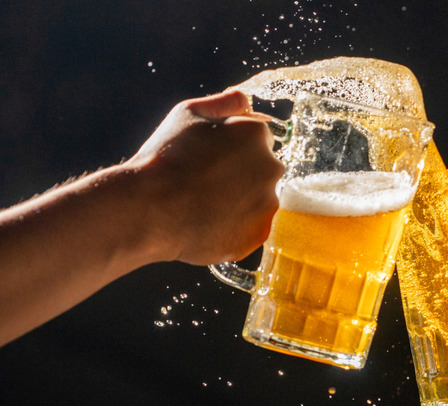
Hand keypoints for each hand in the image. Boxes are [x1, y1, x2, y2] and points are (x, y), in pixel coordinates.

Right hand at [124, 91, 284, 264]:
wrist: (149, 209)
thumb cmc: (165, 158)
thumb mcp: (188, 113)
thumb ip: (224, 103)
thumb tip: (246, 101)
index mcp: (257, 135)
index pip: (256, 139)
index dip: (232, 147)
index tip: (210, 158)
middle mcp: (271, 168)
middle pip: (262, 170)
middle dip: (240, 175)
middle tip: (204, 183)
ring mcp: (267, 204)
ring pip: (258, 202)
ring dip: (239, 203)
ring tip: (203, 206)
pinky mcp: (258, 235)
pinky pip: (250, 229)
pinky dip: (234, 229)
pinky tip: (208, 224)